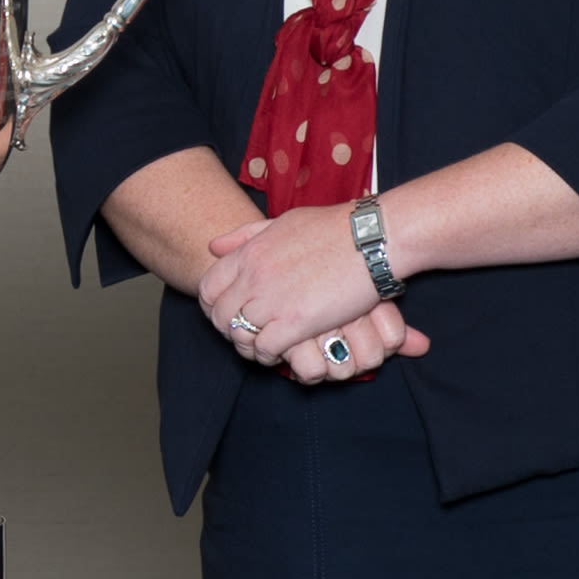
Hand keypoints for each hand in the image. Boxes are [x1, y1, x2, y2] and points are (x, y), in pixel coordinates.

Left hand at [199, 205, 431, 379]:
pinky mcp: (296, 322)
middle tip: (247, 335)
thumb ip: (246, 236)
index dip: (212, 306)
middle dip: (229, 330)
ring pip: (239, 336)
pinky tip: (283, 352)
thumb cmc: (332, 229)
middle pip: (219, 316)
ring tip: (264, 347)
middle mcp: (253, 277)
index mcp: (249, 253)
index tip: (226, 314)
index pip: (208, 288)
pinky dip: (270, 355)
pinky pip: (266, 349)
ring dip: (249, 346)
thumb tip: (213, 247)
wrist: (370, 239)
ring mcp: (273, 300)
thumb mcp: (281, 223)